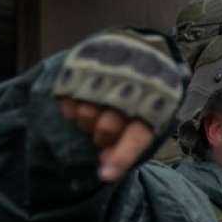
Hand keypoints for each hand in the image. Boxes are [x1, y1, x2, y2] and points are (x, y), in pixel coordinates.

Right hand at [53, 31, 183, 182]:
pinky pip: (68, 104)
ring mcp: (102, 78)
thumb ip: (132, 142)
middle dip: (104, 138)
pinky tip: (84, 100)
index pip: (136, 136)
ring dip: (88, 122)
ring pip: (85, 117)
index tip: (105, 175)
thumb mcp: (153, 113)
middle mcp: (126, 90)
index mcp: (152, 102)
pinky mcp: (80, 70)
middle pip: (105, 130)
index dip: (121, 157)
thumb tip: (105, 168)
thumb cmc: (147, 91)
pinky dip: (73, 110)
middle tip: (107, 130)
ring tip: (98, 110)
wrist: (140, 46)